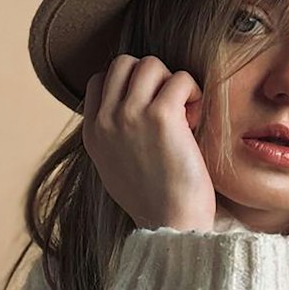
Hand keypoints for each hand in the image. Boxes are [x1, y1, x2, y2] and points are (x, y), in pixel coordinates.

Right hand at [82, 55, 216, 231]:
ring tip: (185, 113)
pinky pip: (180, 79)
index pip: (99, 79)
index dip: (129, 85)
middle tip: (170, 108)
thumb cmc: (155, 203)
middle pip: (124, 63)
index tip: (150, 108)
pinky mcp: (161, 116)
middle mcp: (106, 120)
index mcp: (93, 133)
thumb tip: (124, 109)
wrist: (171, 226)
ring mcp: (130, 115)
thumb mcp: (116, 168)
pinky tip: (196, 120)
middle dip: (151, 77)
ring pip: (151, 64)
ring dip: (173, 82)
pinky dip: (193, 92)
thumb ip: (114, 136)